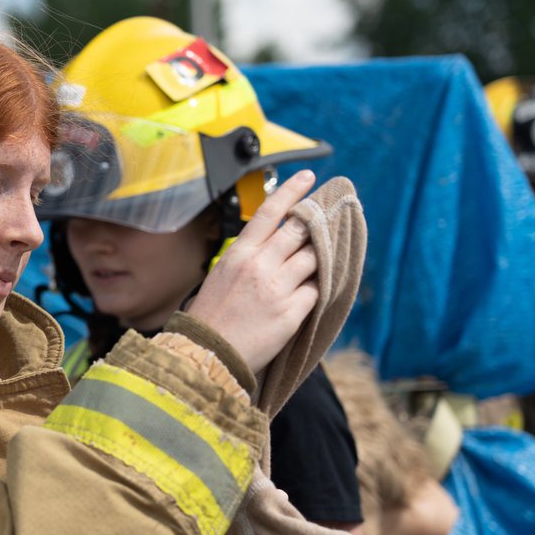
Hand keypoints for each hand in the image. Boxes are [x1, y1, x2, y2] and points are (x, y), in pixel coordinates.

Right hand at [186, 170, 318, 374]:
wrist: (207, 356)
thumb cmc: (210, 318)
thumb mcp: (222, 276)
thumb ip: (249, 259)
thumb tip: (277, 246)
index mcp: (239, 253)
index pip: (271, 212)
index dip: (292, 191)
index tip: (308, 178)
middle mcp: (260, 265)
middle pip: (299, 230)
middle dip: (316, 223)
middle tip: (327, 219)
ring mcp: (277, 288)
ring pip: (313, 259)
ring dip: (319, 259)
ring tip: (317, 264)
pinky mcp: (291, 312)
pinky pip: (315, 291)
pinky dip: (316, 290)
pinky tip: (309, 294)